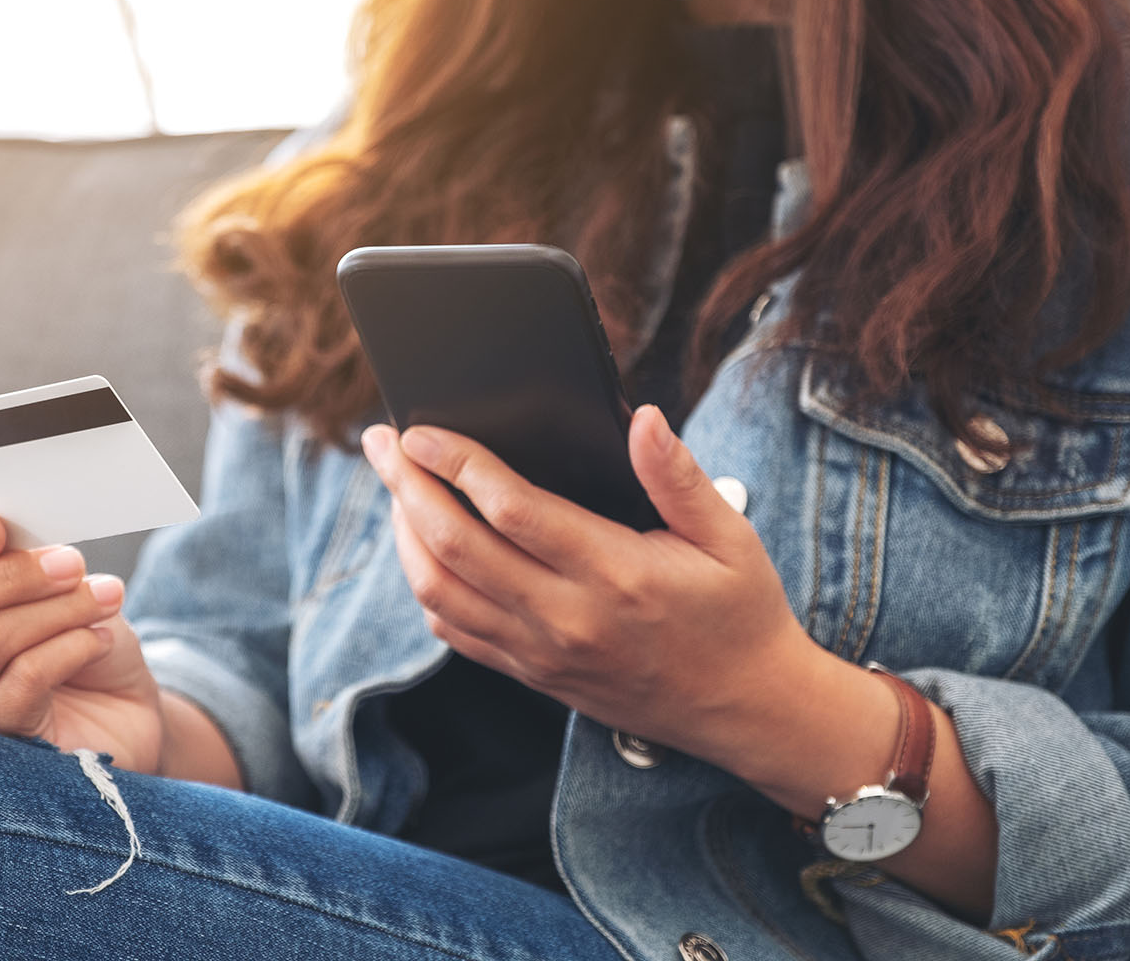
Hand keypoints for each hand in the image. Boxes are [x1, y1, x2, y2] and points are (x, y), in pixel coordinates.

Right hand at [0, 511, 166, 772]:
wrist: (119, 705)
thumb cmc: (71, 631)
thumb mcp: (45, 579)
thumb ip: (12, 546)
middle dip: (10, 576)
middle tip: (71, 563)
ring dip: (56, 610)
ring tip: (104, 596)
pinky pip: (23, 682)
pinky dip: (70, 648)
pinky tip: (99, 638)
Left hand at [360, 406, 819, 767]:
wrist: (749, 711)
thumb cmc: (740, 612)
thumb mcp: (729, 536)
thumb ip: (678, 476)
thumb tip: (640, 417)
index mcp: (614, 573)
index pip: (511, 509)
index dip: (457, 463)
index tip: (419, 430)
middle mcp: (566, 618)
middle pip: (454, 546)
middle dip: (405, 486)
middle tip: (380, 443)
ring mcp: (542, 653)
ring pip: (439, 592)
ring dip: (403, 536)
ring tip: (395, 488)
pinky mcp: (533, 675)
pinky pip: (454, 631)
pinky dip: (424, 585)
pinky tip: (422, 548)